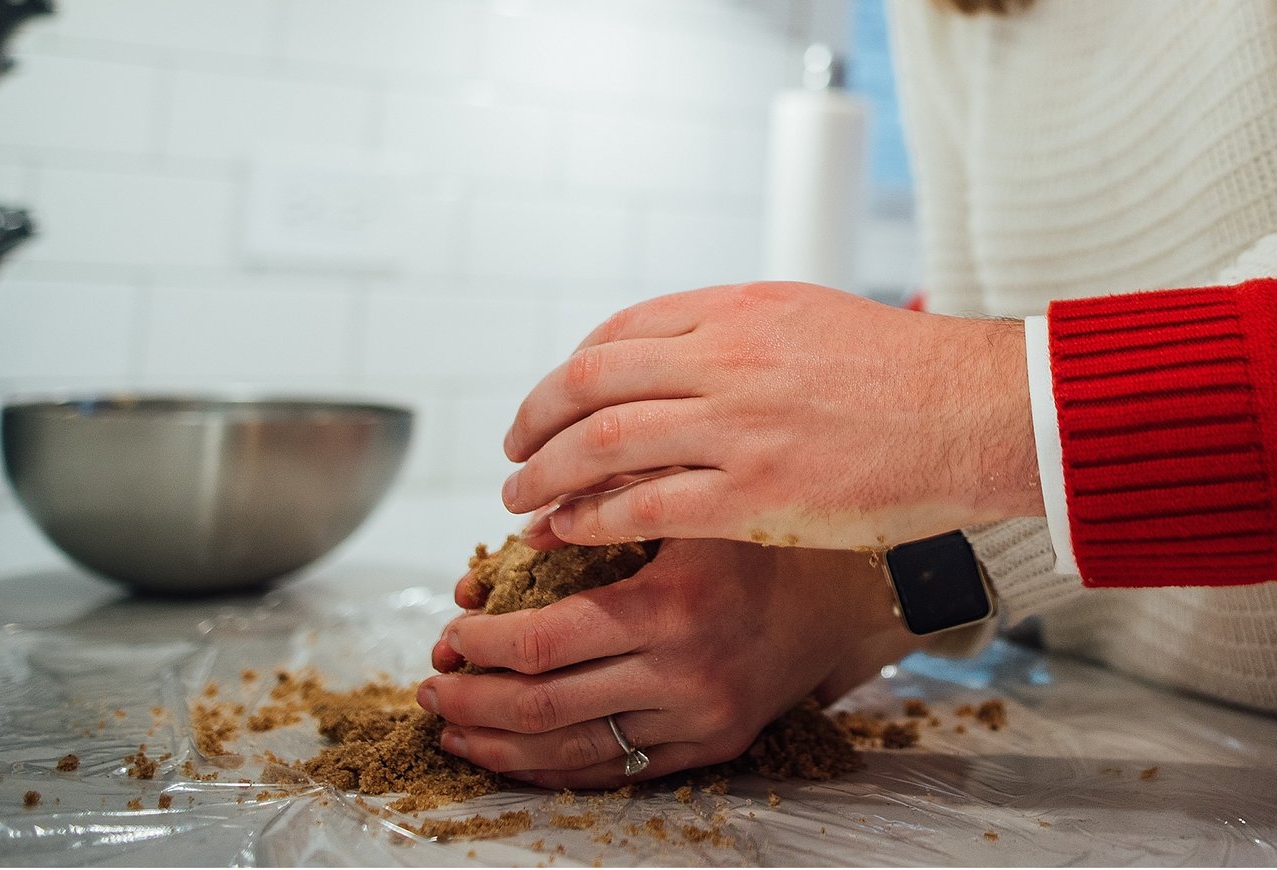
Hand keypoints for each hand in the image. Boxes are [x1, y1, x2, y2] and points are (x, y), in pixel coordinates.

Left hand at [420, 539, 911, 787]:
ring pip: (572, 749)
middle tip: (430, 686)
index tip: (451, 634)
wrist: (846, 591)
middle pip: (545, 706)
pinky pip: (616, 772)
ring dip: (497, 743)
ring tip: (453, 724)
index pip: (546, 641)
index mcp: (673, 604)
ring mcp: (700, 717)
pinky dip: (552, 769)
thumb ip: (605, 508)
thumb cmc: (757, 535)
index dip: (483, 645)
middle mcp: (686, 670)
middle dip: (471, 700)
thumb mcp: (687, 504)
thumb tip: (514, 537)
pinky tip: (512, 755)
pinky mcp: (713, 747)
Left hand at [500, 283, 1040, 550]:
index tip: (553, 402)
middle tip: (514, 452)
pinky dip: (588, 521)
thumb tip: (686, 353)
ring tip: (520, 500)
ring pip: (597, 446)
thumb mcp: (813, 316)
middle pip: (588, 383)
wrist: (975, 411)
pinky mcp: (752, 497)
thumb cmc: (909, 372)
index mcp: (738, 307)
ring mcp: (735, 428)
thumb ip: (745, 332)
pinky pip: (639, 508)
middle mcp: (724, 357)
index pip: (619, 331)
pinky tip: (567, 534)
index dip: (570, 371)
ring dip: (542, 476)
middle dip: (534, 421)